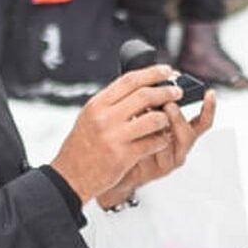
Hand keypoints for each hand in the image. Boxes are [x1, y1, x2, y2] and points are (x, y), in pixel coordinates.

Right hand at [49, 65, 182, 201]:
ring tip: (168, 120)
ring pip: (153, 119)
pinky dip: (162, 140)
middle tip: (178, 92)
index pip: (130, 80)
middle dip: (166, 92)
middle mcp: (105, 117)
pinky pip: (152, 143)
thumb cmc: (82, 146)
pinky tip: (162, 140)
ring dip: (166, 118)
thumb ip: (112, 102)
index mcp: (98, 104)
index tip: (167, 71)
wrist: (70, 176)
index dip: (152, 73)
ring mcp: (115, 137)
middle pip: (144, 96)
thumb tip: (140, 87)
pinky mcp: (123, 156)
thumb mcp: (90, 116)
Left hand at [96, 89, 217, 208]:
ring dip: (163, 130)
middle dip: (180, 117)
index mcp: (179, 131)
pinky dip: (149, 143)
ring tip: (151, 115)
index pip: (202, 121)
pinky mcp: (154, 170)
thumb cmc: (130, 136)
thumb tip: (159, 76)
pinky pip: (157, 157)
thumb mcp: (144, 113)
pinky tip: (138, 132)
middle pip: (191, 134)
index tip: (210, 94)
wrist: (113, 161)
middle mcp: (177, 146)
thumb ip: (155, 100)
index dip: (209, 108)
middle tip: (169, 104)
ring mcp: (167, 159)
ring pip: (174, 146)